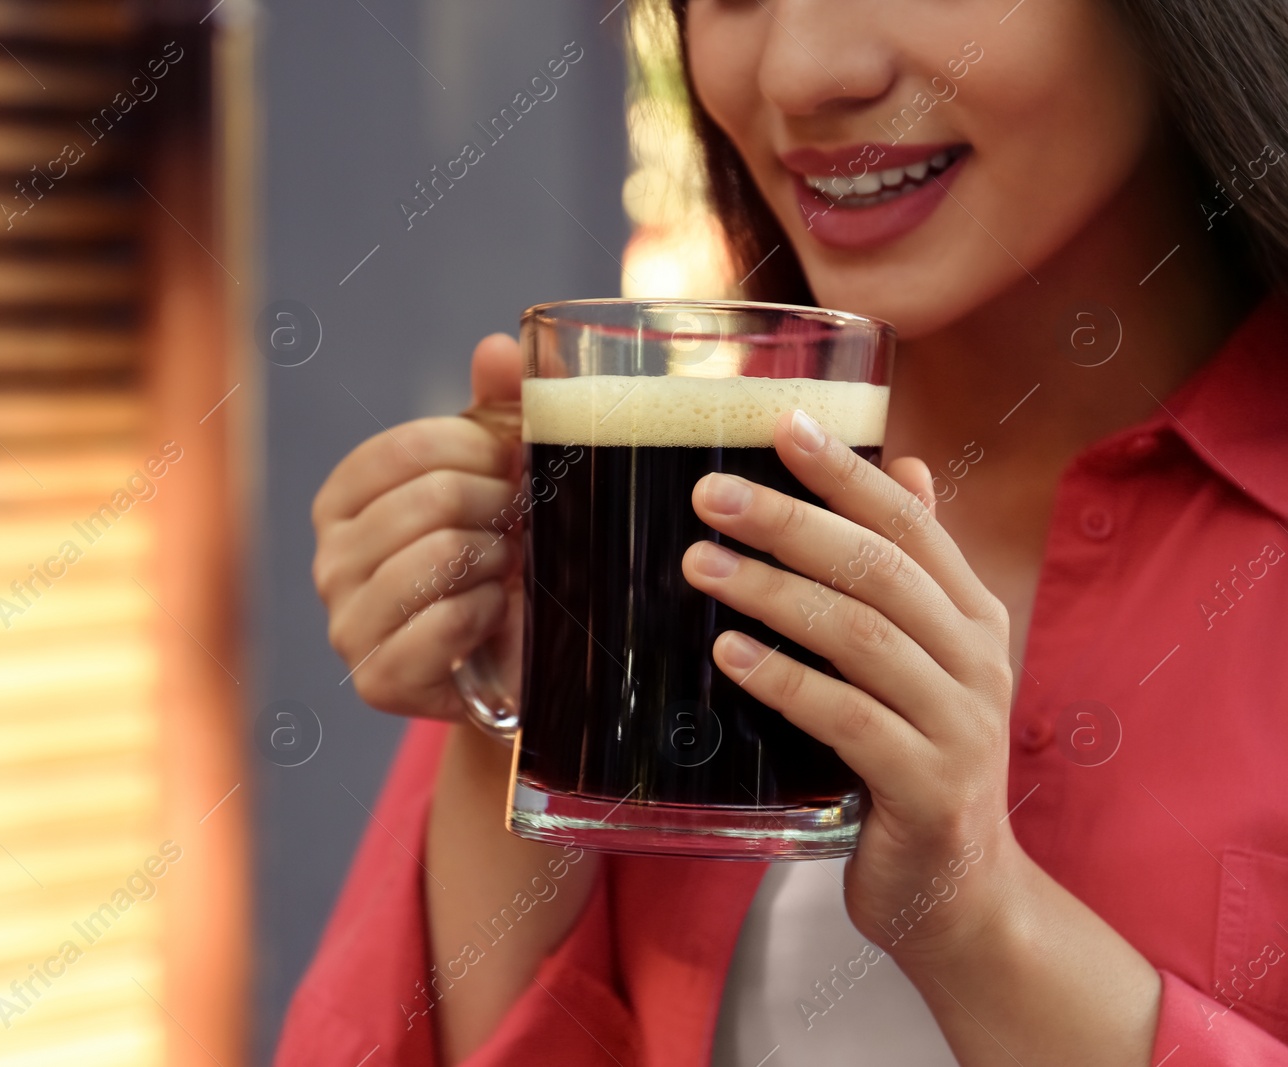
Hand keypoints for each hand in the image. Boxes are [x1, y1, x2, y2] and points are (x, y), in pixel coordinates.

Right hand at [312, 333, 523, 719]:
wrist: (509, 667)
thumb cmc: (496, 560)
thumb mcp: (496, 480)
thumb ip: (497, 409)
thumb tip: (499, 346)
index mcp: (343, 499)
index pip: (409, 447)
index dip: (481, 450)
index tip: (514, 467)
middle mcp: (329, 560)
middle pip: (432, 499)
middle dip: (498, 508)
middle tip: (518, 527)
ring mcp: (346, 624)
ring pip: (440, 558)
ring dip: (497, 561)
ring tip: (505, 570)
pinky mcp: (377, 680)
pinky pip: (446, 623)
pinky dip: (489, 613)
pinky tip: (494, 616)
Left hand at [679, 408, 1018, 965]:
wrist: (960, 892)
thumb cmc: (917, 762)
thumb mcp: (922, 662)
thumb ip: (907, 576)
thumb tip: (906, 469)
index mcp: (972, 617)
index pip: (910, 524)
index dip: (846, 472)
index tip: (782, 423)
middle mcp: (976, 661)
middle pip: (879, 570)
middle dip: (790, 522)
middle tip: (707, 494)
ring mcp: (958, 726)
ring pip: (860, 636)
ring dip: (773, 593)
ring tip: (698, 565)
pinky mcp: (926, 788)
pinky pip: (847, 719)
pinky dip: (785, 682)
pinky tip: (729, 655)